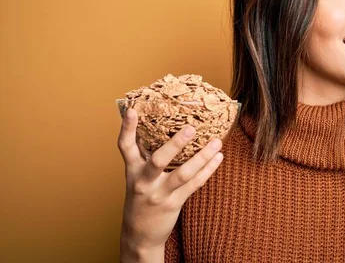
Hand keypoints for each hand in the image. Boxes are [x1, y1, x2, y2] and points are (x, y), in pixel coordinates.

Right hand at [117, 108, 223, 250]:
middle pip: (158, 160)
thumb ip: (144, 156)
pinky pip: (194, 184)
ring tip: (217, 142)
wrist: (139, 235)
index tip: (133, 110)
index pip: (125, 147)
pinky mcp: (174, 203)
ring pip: (183, 173)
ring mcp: (159, 193)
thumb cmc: (141, 198)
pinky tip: (218, 158)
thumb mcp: (136, 178)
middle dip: (175, 144)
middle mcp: (144, 182)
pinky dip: (208, 170)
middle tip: (191, 128)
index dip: (127, 128)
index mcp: (132, 171)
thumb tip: (158, 127)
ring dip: (202, 157)